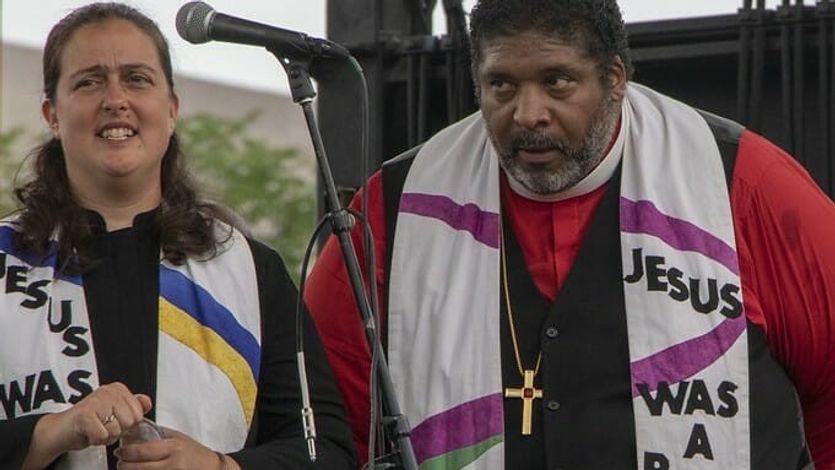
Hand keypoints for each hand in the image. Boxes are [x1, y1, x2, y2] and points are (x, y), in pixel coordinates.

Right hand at [23, 382, 151, 468]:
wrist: (62, 430)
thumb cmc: (89, 423)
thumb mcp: (115, 413)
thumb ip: (133, 407)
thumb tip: (147, 402)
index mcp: (118, 389)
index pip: (138, 414)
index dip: (126, 424)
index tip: (111, 420)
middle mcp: (109, 391)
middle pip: (130, 422)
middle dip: (117, 431)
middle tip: (102, 426)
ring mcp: (97, 401)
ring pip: (117, 430)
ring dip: (106, 437)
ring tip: (95, 429)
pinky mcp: (85, 415)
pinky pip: (102, 436)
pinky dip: (95, 441)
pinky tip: (88, 434)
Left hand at [115, 429, 240, 469]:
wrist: (212, 467)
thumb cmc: (195, 452)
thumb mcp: (179, 439)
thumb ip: (161, 436)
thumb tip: (139, 430)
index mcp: (172, 447)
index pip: (143, 450)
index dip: (126, 452)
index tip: (119, 451)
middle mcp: (172, 462)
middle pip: (139, 466)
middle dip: (124, 465)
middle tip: (119, 463)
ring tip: (126, 468)